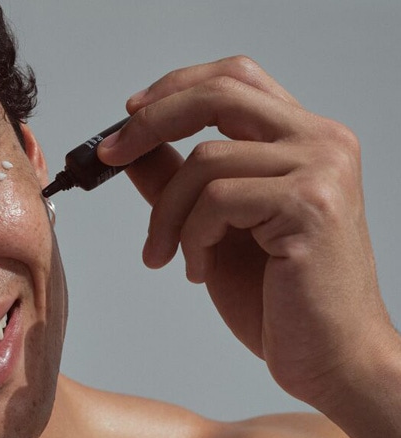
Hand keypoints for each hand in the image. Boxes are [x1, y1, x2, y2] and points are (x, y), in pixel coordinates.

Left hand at [96, 56, 393, 412]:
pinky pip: (217, 200)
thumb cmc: (280, 299)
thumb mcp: (215, 227)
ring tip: (169, 256)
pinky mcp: (310, 205)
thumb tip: (133, 148)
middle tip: (110, 156)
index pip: (236, 78)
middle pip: (220, 94)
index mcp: (305, 140)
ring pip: (205, 162)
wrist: (329, 359)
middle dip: (151, 122)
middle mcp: (322, 142)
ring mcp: (321, 170)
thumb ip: (180, 181)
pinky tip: (197, 270)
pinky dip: (190, 238)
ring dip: (167, 215)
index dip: (176, 87)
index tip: (129, 115)